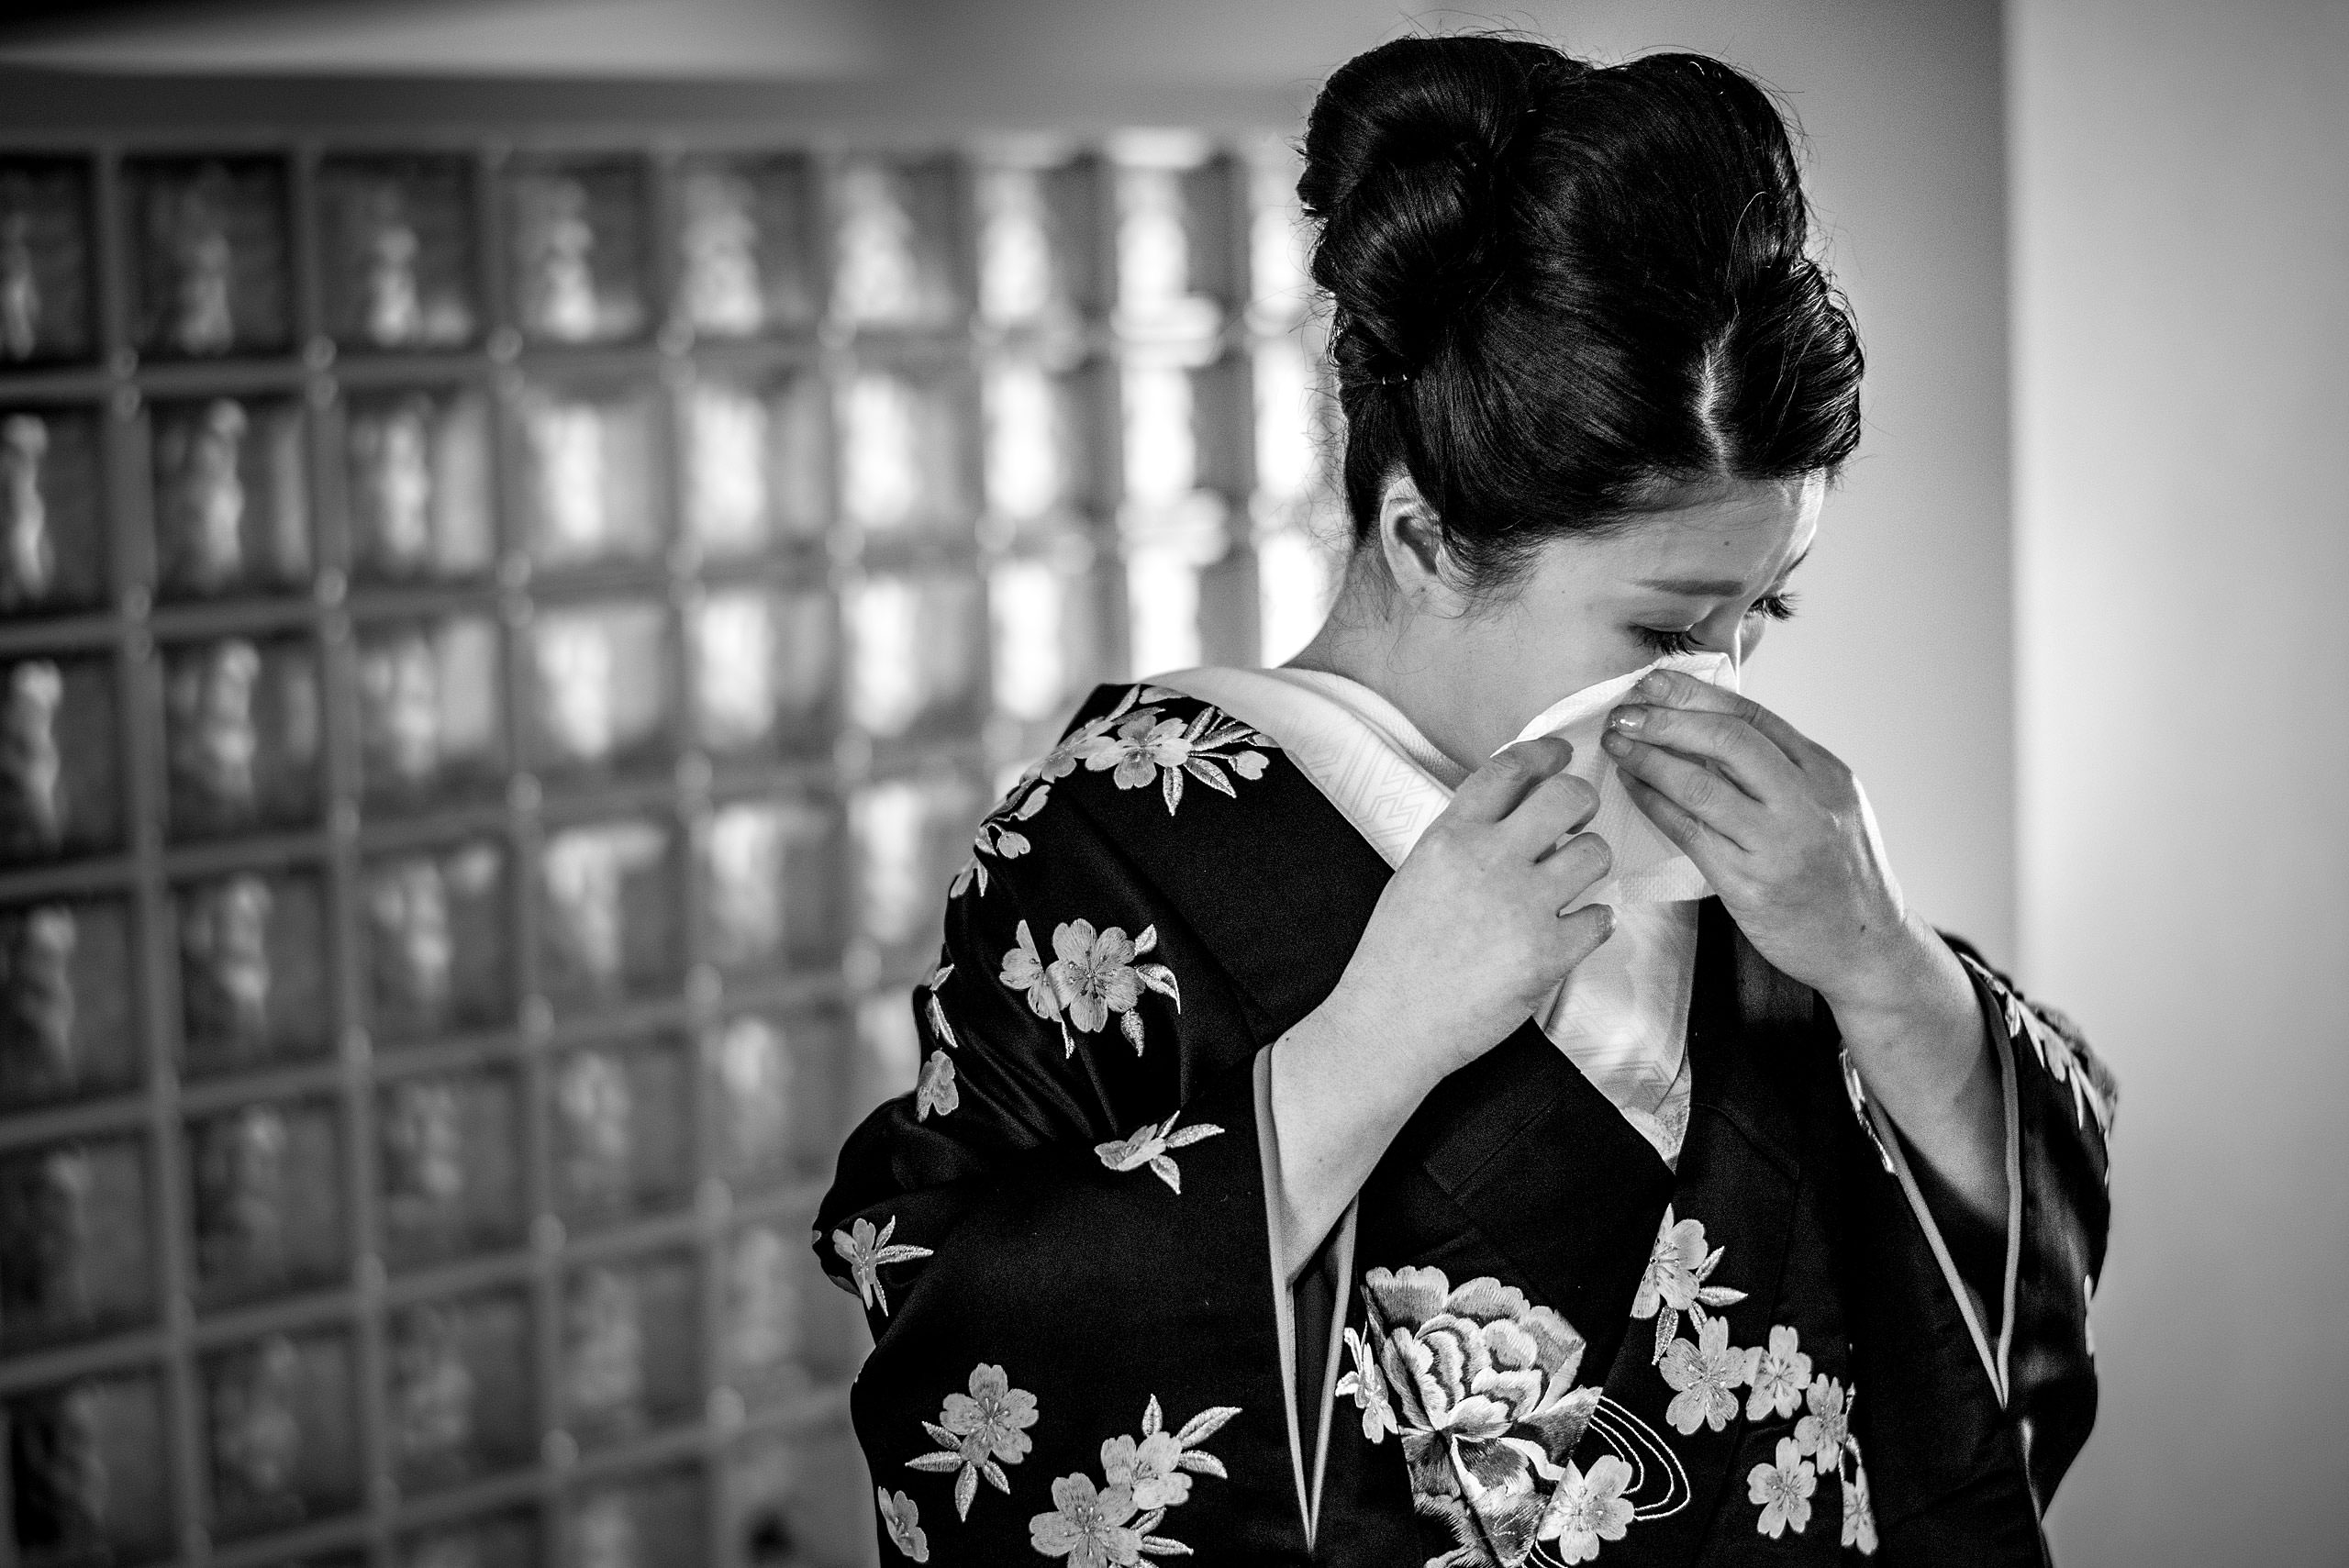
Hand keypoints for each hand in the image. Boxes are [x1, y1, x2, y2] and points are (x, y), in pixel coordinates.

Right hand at [1323, 735, 1616, 1086]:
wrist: (1390, 1023)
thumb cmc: (1396, 955)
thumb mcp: (1417, 874)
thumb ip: (1463, 840)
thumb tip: (1514, 816)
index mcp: (1451, 837)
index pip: (1510, 769)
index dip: (1545, 753)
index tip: (1560, 754)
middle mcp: (1489, 861)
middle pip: (1567, 797)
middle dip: (1582, 800)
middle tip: (1578, 818)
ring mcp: (1523, 906)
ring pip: (1595, 853)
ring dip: (1590, 863)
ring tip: (1572, 882)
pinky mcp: (1549, 953)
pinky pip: (1600, 918)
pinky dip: (1592, 922)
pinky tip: (1573, 929)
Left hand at [1599, 668, 1929, 1014]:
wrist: (1866, 946)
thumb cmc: (1840, 874)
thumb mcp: (1829, 804)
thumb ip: (1782, 767)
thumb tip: (1707, 725)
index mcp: (1826, 773)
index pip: (1755, 716)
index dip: (1697, 694)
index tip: (1654, 681)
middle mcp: (1806, 803)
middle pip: (1728, 740)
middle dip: (1667, 719)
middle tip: (1625, 713)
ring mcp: (1778, 845)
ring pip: (1701, 786)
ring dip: (1650, 759)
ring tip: (1618, 745)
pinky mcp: (1750, 884)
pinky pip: (1690, 833)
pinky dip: (1654, 804)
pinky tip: (1633, 788)